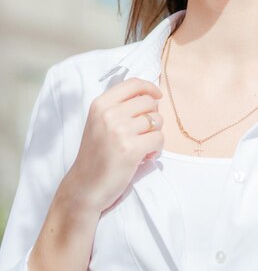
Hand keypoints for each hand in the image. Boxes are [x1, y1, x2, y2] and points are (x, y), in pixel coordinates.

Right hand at [66, 78, 163, 212]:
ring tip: (143, 146)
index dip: (150, 88)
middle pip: (149, 102)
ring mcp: (120, 131)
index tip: (157, 96)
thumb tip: (151, 97)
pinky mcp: (131, 149)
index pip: (133, 83)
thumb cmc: (96, 155)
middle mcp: (109, 114)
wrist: (84, 187)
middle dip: (153, 117)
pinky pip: (159, 139)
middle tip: (144, 133)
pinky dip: (156, 149)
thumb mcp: (99, 122)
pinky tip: (145, 156)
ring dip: (155, 134)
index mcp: (100, 104)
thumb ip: (119, 107)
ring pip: (157, 120)